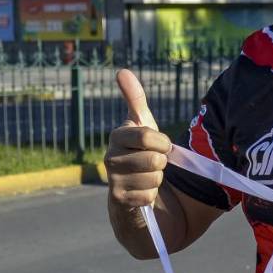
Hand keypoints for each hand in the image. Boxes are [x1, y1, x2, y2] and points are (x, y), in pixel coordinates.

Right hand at [104, 69, 170, 214]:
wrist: (131, 191)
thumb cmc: (140, 154)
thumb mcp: (142, 125)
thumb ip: (135, 98)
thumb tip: (122, 70)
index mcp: (117, 136)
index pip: (147, 135)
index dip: (163, 143)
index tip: (162, 146)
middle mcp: (109, 157)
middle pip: (154, 159)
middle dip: (162, 163)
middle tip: (153, 164)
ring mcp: (112, 180)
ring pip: (154, 179)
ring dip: (157, 180)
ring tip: (146, 178)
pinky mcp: (118, 201)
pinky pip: (148, 196)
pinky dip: (151, 196)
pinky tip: (142, 193)